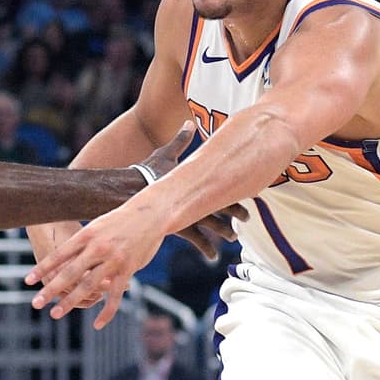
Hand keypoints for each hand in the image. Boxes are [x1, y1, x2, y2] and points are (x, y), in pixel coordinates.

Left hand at [27, 199, 165, 329]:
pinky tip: (97, 324)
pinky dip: (106, 312)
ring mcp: (112, 260)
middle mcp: (97, 248)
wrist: (151, 213)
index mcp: (86, 236)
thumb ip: (82, 242)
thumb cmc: (121, 219)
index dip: (42, 268)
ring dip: (70, 302)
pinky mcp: (128, 269)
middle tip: (36, 303)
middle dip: (50, 290)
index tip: (28, 281)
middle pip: (69, 273)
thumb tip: (65, 255)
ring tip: (55, 314)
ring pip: (87, 286)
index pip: (59, 255)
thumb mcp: (97, 225)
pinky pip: (114, 296)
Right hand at [139, 122, 246, 260]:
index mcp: (199, 181)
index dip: (239, 191)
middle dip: (237, 214)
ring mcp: (191, 215)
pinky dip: (206, 249)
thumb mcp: (165, 154)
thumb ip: (180, 141)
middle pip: (226, 208)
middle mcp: (199, 199)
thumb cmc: (147, 172)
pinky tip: (212, 257)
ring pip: (216, 227)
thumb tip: (188, 122)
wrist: (128, 191)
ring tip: (232, 238)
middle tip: (246, 219)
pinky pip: (198, 242)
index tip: (251, 197)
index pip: (227, 187)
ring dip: (225, 233)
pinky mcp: (180, 228)